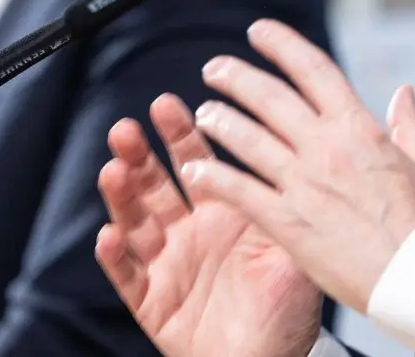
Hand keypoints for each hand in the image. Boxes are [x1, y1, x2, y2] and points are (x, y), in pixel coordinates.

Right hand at [95, 95, 323, 356]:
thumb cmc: (289, 310)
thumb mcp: (295, 250)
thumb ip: (292, 205)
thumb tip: (304, 154)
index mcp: (223, 211)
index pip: (196, 161)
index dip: (179, 134)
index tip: (166, 103)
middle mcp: (189, 231)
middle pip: (155, 184)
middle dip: (139, 155)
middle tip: (126, 128)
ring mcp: (167, 265)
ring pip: (135, 222)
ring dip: (121, 196)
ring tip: (114, 170)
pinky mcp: (152, 301)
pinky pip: (128, 277)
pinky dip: (116, 256)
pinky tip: (109, 236)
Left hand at [183, 20, 414, 312]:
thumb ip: (407, 125)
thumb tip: (403, 92)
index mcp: (360, 129)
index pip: (314, 70)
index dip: (282, 44)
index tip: (259, 31)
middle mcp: (327, 148)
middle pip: (270, 98)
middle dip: (236, 77)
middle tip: (213, 68)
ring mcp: (305, 184)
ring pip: (248, 139)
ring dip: (220, 121)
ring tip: (202, 114)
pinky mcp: (289, 223)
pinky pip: (242, 191)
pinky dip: (215, 177)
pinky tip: (195, 170)